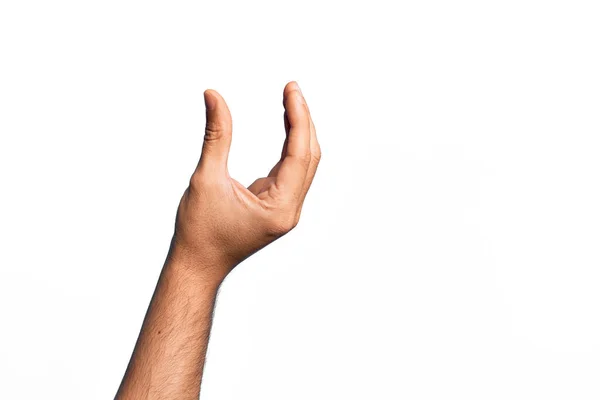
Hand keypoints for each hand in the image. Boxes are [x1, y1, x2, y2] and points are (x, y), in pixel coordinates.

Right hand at [170, 82, 319, 280]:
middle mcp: (289, 210)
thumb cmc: (199, 231)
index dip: (298, 118)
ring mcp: (285, 209)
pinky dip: (289, 146)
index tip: (291, 89)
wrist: (196, 265)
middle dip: (302, 120)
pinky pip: (291, 171)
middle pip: (309, 157)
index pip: (300, 154)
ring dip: (298, 132)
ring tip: (290, 100)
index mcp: (280, 208)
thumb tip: (214, 96)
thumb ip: (216, 136)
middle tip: (292, 88)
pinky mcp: (276, 206)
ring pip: (303, 164)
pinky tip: (285, 125)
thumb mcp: (206, 179)